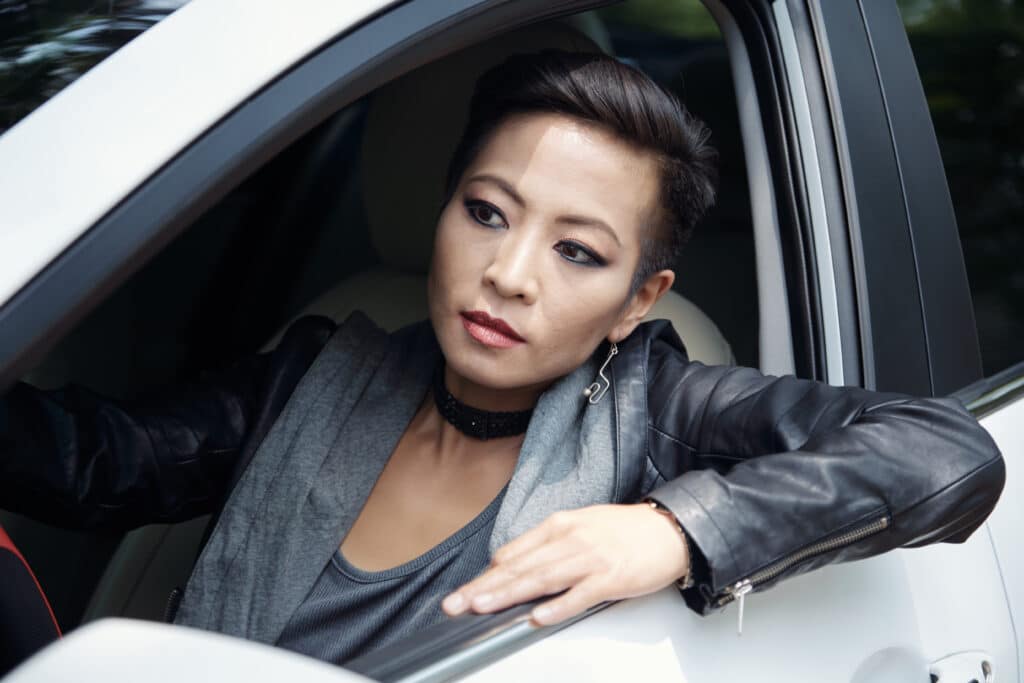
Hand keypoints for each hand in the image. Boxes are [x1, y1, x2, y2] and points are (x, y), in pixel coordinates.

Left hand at [441, 503, 690, 625]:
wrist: (669, 529)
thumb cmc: (624, 531)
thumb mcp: (579, 526)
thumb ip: (546, 545)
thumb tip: (510, 564)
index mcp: (560, 525)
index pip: (514, 553)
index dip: (486, 575)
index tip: (464, 591)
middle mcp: (570, 539)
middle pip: (520, 567)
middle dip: (485, 587)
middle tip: (457, 602)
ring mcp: (590, 559)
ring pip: (541, 579)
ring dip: (509, 594)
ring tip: (483, 606)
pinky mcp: (611, 578)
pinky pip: (579, 595)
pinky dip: (558, 607)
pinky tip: (538, 617)